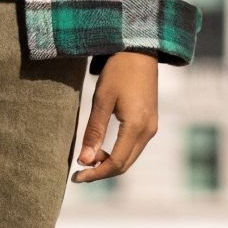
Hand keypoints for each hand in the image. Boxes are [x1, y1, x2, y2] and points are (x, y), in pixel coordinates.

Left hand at [73, 52, 158, 183]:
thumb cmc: (119, 71)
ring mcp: (151, 127)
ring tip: (87, 157)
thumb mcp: (102, 100)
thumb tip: (84, 161)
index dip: (95, 174)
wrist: (140, 51)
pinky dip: (117, 153)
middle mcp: (148, 131)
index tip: (76, 176)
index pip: (116, 162)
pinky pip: (133, 147)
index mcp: (137, 126)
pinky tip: (101, 148)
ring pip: (130, 157)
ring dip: (109, 162)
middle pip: (125, 164)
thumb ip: (94, 131)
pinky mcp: (150, 122)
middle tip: (78, 172)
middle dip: (101, 172)